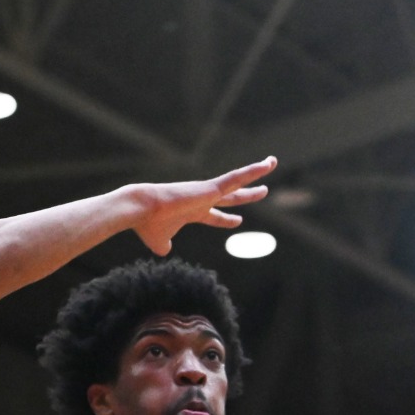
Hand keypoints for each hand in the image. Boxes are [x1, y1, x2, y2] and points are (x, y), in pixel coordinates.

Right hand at [128, 157, 275, 254]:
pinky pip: (236, 177)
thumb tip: (165, 251)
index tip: (238, 220)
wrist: (141, 209)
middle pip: (232, 196)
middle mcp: (202, 199)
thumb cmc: (148, 226)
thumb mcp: (159, 242)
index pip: (214, 215)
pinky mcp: (210, 187)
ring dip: (256, 173)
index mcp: (192, 212)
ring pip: (238, 182)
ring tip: (272, 163)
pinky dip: (252, 171)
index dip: (227, 219)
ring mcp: (207, 192)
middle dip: (247, 195)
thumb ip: (164, 246)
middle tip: (263, 191)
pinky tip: (266, 165)